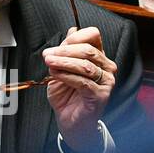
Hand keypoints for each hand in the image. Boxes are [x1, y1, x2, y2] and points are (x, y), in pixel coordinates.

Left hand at [43, 26, 115, 152]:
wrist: (70, 122)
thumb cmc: (67, 96)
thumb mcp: (62, 69)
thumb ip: (67, 51)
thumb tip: (71, 30)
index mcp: (98, 57)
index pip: (93, 36)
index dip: (75, 37)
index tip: (56, 46)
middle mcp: (106, 67)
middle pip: (88, 50)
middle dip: (64, 51)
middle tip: (47, 55)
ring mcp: (106, 82)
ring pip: (85, 65)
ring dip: (64, 62)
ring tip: (49, 63)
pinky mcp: (100, 95)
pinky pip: (83, 81)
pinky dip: (67, 76)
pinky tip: (55, 75)